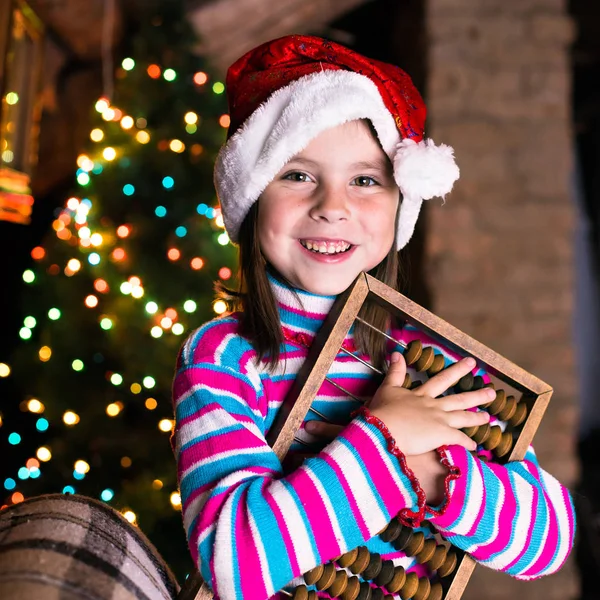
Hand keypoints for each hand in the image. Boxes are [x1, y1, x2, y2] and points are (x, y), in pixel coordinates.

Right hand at [367, 352, 492, 455]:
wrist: (383, 429)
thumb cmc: (382, 410)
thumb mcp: (387, 388)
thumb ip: (395, 372)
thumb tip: (397, 353)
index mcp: (421, 395)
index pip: (442, 380)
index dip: (457, 371)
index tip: (471, 363)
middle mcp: (433, 406)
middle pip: (459, 399)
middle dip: (476, 394)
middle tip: (492, 391)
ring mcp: (439, 420)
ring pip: (462, 418)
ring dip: (476, 418)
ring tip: (488, 417)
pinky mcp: (440, 435)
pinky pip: (458, 439)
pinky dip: (467, 443)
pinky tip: (475, 446)